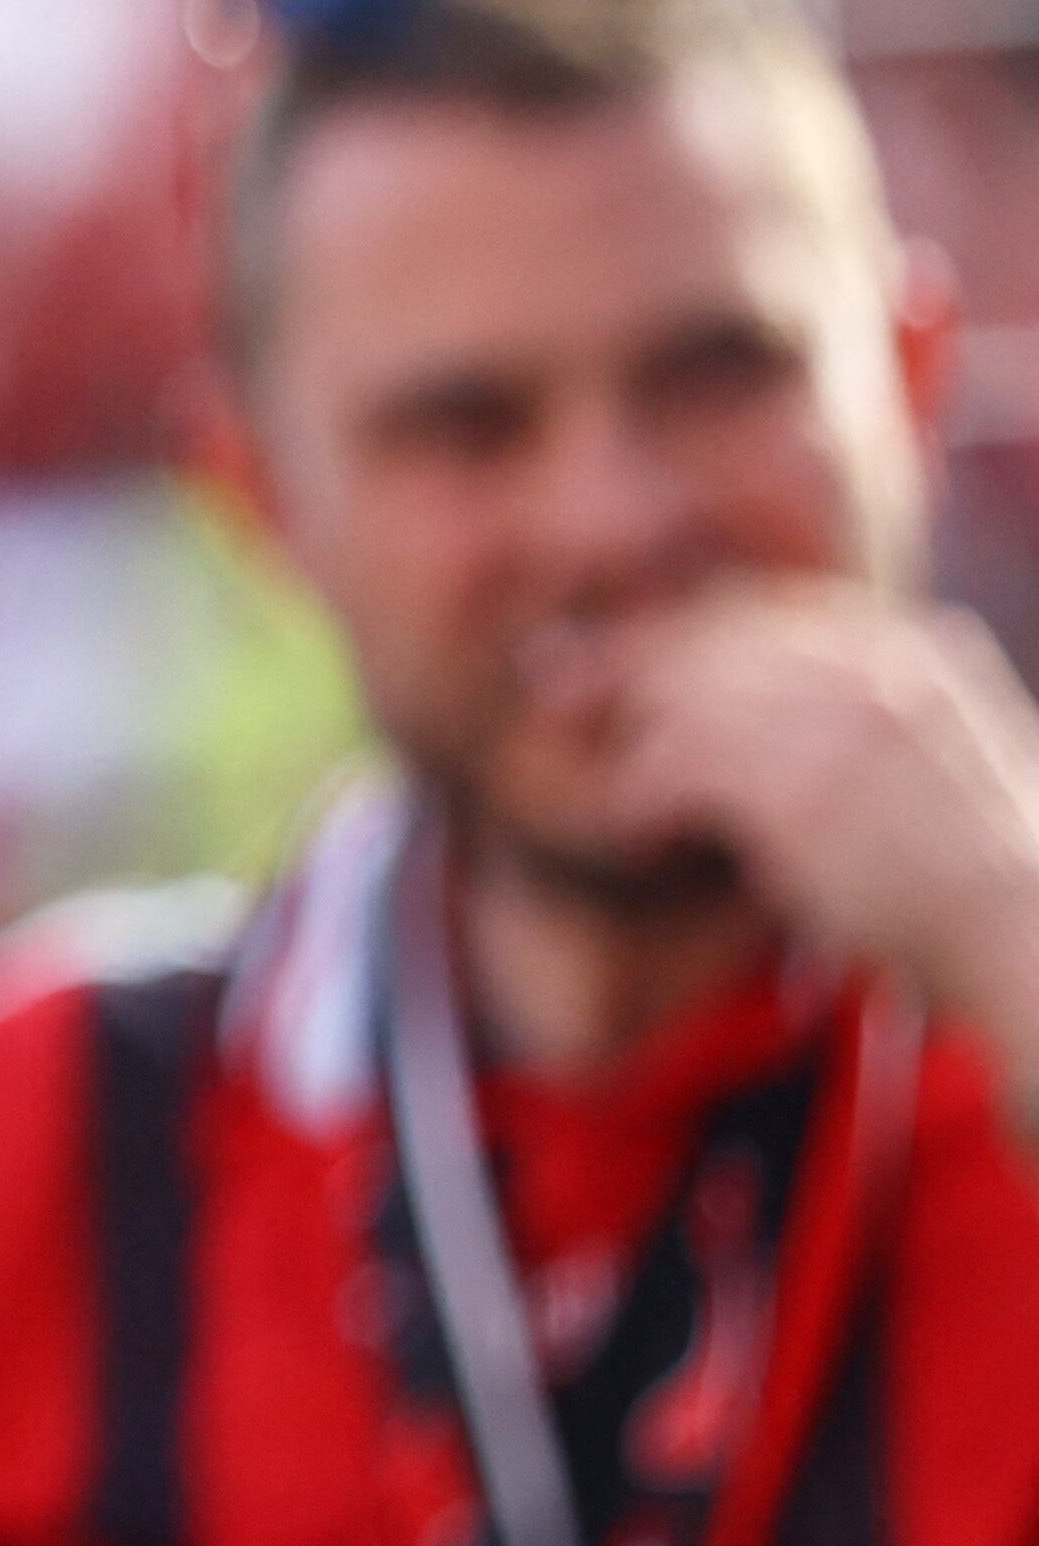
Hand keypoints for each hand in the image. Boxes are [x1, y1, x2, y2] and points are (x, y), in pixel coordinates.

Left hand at [584, 580, 1038, 1108]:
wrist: (1031, 937)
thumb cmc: (973, 865)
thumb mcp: (937, 747)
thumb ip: (854, 699)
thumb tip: (731, 680)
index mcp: (915, 646)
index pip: (761, 608)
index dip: (677, 628)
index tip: (617, 650)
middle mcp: (878, 672)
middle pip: (706, 642)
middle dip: (623, 664)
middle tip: (554, 687)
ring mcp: (840, 726)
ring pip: (680, 702)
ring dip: (631, 744)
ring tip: (613, 783)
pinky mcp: (798, 792)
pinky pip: (672, 770)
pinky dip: (635, 799)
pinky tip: (631, 830)